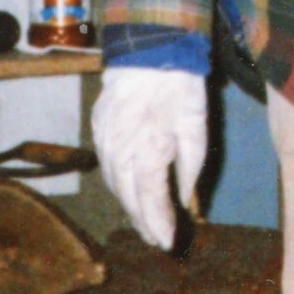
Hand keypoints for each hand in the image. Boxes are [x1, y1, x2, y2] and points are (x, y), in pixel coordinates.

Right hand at [90, 69, 207, 251]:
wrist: (148, 48)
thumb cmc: (179, 87)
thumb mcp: (195, 129)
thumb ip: (190, 169)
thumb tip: (186, 199)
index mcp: (147, 151)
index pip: (150, 200)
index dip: (158, 225)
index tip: (168, 244)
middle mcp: (120, 151)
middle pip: (128, 197)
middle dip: (143, 221)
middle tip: (157, 239)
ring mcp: (104, 140)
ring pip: (113, 184)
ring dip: (129, 204)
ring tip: (145, 221)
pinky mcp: (98, 128)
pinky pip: (106, 165)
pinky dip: (118, 183)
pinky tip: (129, 190)